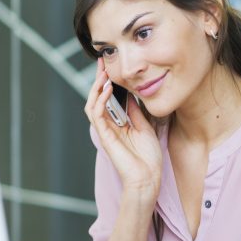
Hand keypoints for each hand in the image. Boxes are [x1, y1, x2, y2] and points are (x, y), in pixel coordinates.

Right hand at [84, 58, 161, 197]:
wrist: (148, 178)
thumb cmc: (148, 157)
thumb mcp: (145, 126)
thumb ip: (135, 111)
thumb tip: (131, 93)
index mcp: (117, 123)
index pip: (107, 98)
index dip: (106, 82)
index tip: (109, 65)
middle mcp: (108, 126)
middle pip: (96, 98)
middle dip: (98, 79)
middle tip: (102, 62)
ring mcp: (105, 131)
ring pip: (92, 104)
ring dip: (96, 88)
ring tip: (103, 73)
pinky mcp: (105, 137)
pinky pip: (97, 115)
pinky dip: (99, 100)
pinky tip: (105, 89)